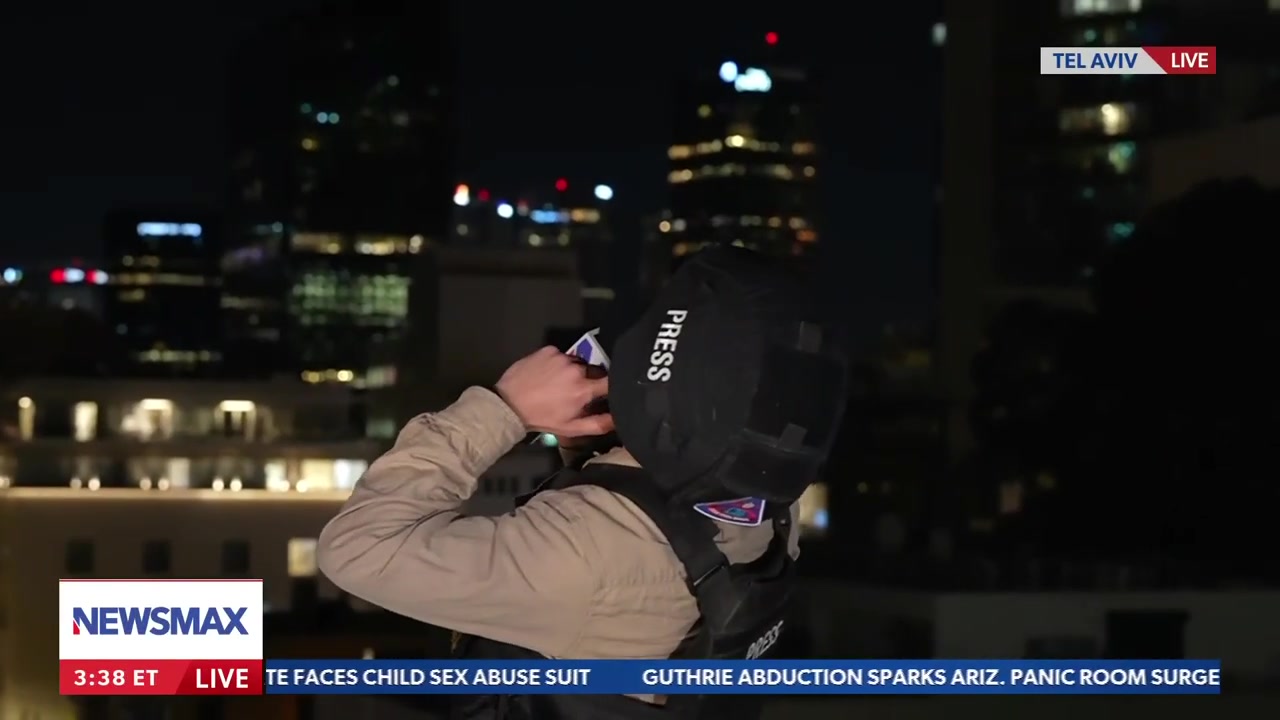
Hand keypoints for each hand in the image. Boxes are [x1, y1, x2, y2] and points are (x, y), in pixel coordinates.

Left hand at [495, 347, 613, 436]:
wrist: (509, 403)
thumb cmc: (542, 418)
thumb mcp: (571, 428)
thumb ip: (599, 424)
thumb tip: (619, 418)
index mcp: (584, 389)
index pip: (610, 381)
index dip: (611, 386)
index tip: (608, 391)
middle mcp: (576, 369)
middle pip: (594, 370)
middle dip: (590, 380)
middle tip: (577, 391)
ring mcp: (561, 356)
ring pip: (578, 362)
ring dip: (574, 371)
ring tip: (560, 382)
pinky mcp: (549, 349)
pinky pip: (561, 355)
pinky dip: (559, 363)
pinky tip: (549, 374)